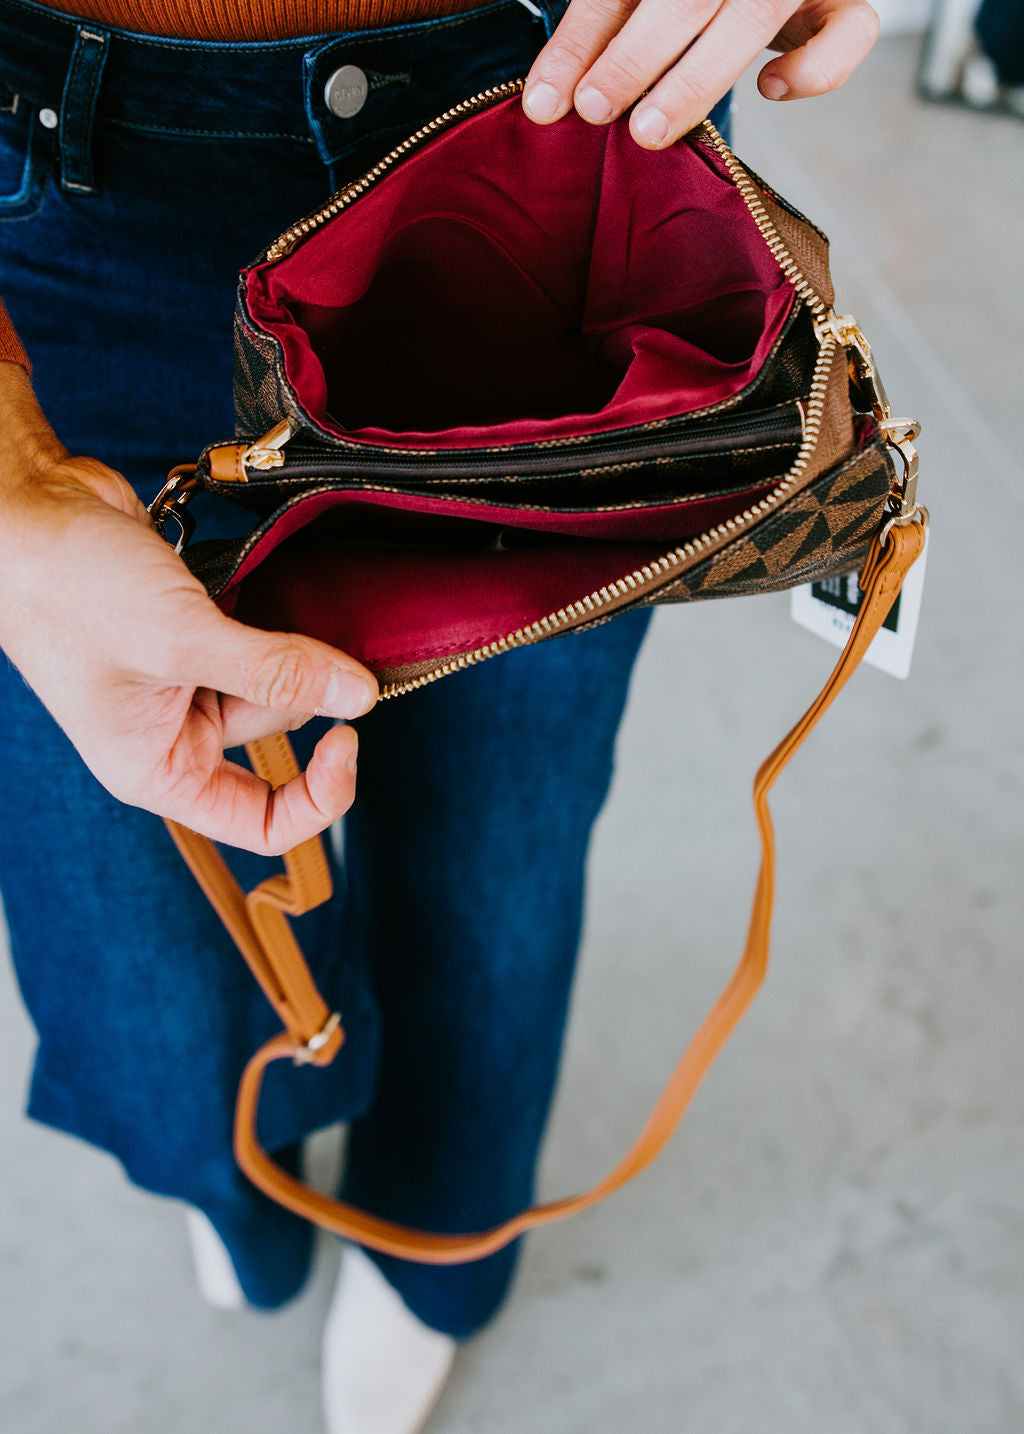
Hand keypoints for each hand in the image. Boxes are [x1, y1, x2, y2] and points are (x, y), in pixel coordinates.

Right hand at [0, 365, 377, 855]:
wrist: (27, 508)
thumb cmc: (67, 589)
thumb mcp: (182, 641)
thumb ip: (275, 672)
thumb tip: (358, 697)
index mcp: (158, 770)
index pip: (265, 824)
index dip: (319, 794)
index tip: (347, 736)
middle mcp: (173, 734)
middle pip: (278, 732)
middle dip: (296, 684)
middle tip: (292, 632)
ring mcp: (185, 681)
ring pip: (275, 677)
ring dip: (286, 641)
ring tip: (251, 596)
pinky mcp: (195, 632)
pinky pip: (259, 638)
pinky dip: (272, 614)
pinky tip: (252, 582)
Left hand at [522, 0, 879, 147]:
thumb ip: (602, 26)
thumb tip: (549, 99)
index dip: (578, 41)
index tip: (545, 103)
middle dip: (634, 56)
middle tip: (595, 111)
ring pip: (757, 11)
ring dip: (696, 78)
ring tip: (647, 131)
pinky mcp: (847, 1)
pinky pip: (851, 33)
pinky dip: (813, 70)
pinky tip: (770, 90)